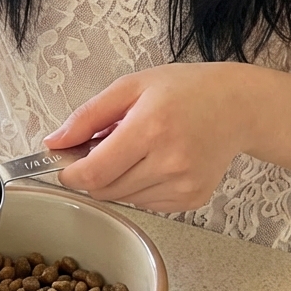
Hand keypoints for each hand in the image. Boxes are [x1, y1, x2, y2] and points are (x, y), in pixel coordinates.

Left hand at [44, 64, 245, 211]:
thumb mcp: (131, 86)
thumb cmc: (183, 89)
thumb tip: (53, 142)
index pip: (94, 172)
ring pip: (125, 200)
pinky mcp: (193, 199)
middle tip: (104, 146)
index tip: (64, 163)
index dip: (70, 173)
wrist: (236, 106)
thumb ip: (88, 115)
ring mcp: (184, 185)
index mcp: (150, 128)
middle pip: (106, 190)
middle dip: (93, 173)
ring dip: (117, 180)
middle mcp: (169, 162)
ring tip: (136, 149)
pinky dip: (140, 187)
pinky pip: (147, 204)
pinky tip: (155, 161)